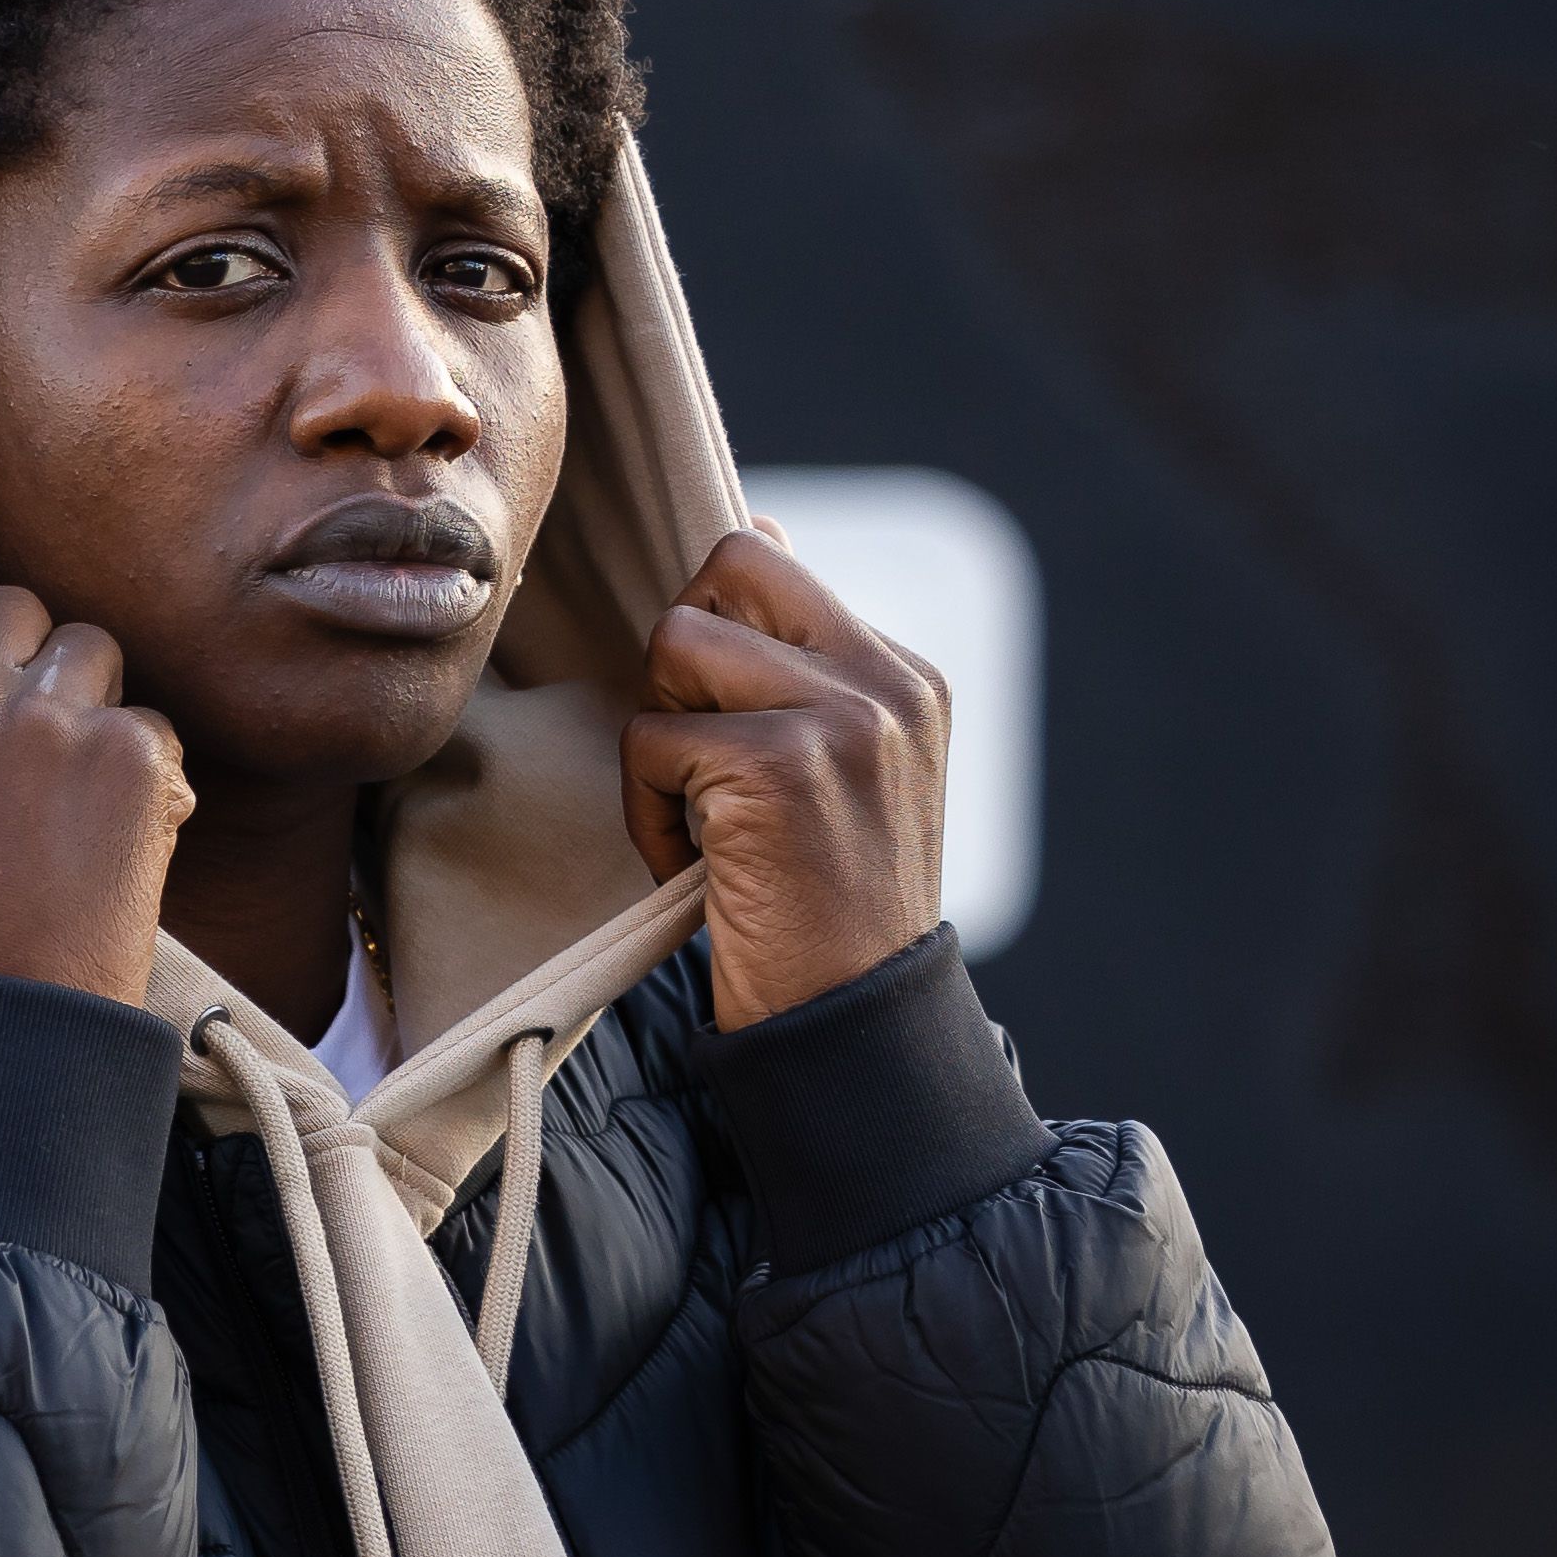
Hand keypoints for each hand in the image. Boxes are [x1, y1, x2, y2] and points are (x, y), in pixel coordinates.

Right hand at [0, 544, 193, 1001]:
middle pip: (14, 606)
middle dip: (20, 667)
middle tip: (7, 762)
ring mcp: (43, 722)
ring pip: (88, 649)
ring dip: (82, 707)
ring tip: (54, 796)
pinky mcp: (128, 755)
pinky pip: (146, 717)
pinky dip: (136, 770)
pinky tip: (98, 830)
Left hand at [622, 522, 947, 1022]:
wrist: (851, 1021)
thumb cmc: (822, 904)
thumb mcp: (840, 768)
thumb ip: (802, 665)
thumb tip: (754, 534)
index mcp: (907, 676)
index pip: (771, 562)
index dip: (715, 627)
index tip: (720, 716)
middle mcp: (889, 683)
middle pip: (726, 566)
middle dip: (683, 654)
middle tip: (704, 753)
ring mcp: (844, 717)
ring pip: (677, 643)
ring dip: (661, 739)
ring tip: (706, 819)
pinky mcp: (781, 765)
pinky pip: (650, 737)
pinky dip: (649, 811)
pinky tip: (701, 866)